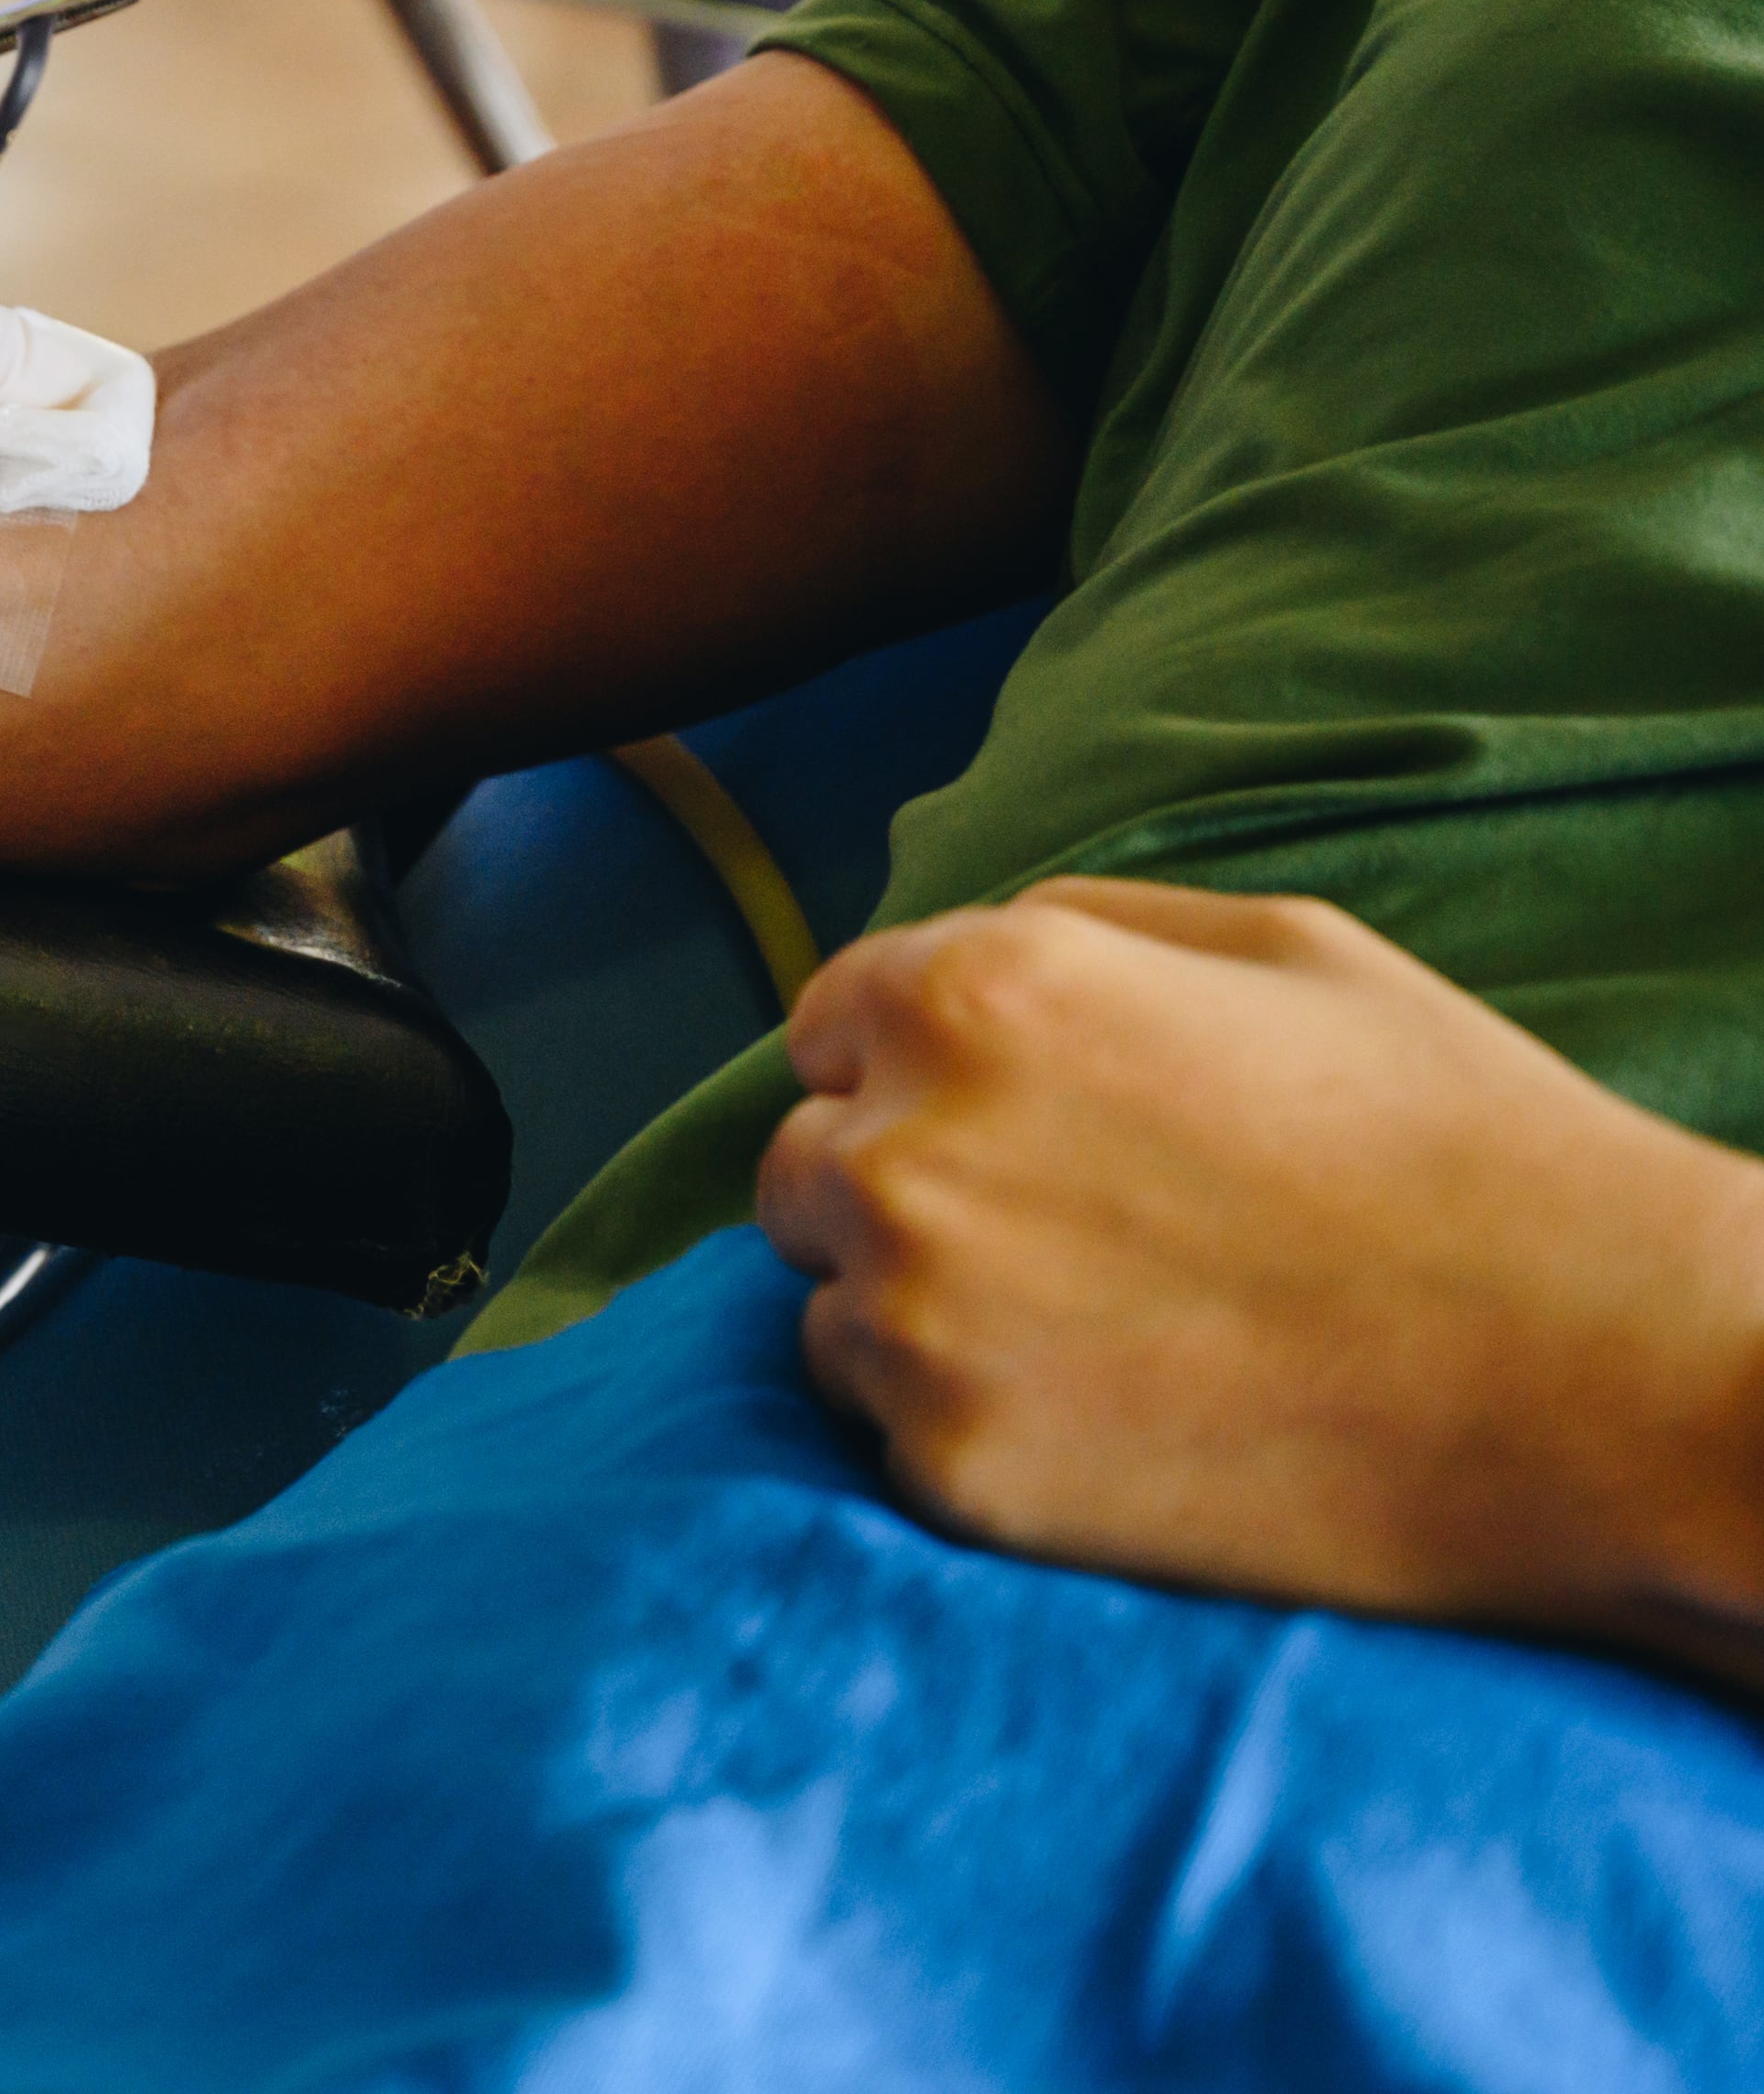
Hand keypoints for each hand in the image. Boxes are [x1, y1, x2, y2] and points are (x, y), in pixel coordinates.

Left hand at [756, 878, 1763, 1676]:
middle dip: (896, 1186)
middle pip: (802, 1168)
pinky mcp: (952, 1467)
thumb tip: (955, 950)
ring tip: (1103, 1330)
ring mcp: (916, 1320)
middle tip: (1061, 1236)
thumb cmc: (1456, 1140)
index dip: (906, 1067)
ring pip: (829, 1305)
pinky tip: (1113, 1416)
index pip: (825, 1022)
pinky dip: (965, 1423)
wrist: (1597, 1380)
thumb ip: (1074, 932)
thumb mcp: (1279, 950)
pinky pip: (889, 1431)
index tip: (998, 1120)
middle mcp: (904, 1148)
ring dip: (917, 1311)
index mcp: (973, 994)